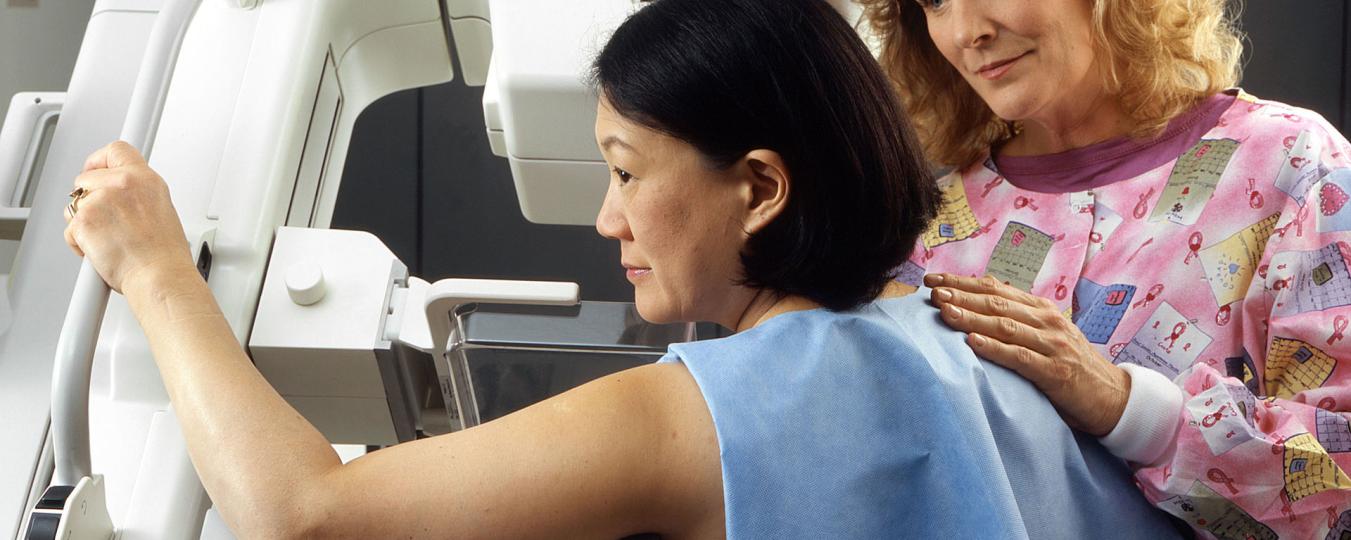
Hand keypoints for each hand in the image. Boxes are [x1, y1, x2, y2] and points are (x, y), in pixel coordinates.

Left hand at [63, 141, 193, 293]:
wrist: (159, 276)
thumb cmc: (163, 254)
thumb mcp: (161, 210)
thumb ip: (138, 195)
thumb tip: (120, 196)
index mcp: (146, 180)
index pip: (117, 150)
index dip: (100, 160)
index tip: (96, 170)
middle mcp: (124, 184)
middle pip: (86, 177)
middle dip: (88, 198)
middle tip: (102, 219)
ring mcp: (101, 200)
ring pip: (74, 204)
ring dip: (83, 222)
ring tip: (107, 240)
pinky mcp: (84, 219)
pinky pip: (69, 227)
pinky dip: (79, 242)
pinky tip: (100, 250)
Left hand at [924, 273, 1130, 435]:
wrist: (1114, 397)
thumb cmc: (1072, 367)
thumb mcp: (1046, 336)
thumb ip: (1019, 323)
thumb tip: (975, 312)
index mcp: (1041, 309)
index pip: (996, 289)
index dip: (963, 282)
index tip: (933, 280)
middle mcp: (1046, 321)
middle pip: (996, 303)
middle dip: (960, 295)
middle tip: (931, 291)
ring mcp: (1052, 345)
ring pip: (1004, 326)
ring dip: (971, 317)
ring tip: (944, 311)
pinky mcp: (1055, 372)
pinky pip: (1020, 358)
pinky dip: (994, 349)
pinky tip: (971, 343)